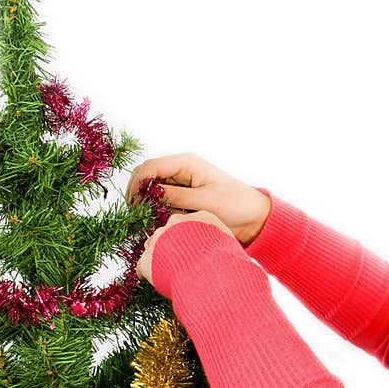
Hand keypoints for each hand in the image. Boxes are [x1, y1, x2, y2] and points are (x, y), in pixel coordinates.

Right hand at [125, 153, 270, 245]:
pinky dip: (159, 212)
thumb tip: (148, 195)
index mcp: (187, 164)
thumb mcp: (204, 201)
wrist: (256, 219)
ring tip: (147, 221)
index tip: (132, 204)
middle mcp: (182, 171)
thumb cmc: (237, 205)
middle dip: (138, 194)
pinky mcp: (186, 200)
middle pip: (147, 177)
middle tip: (136, 215)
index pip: (150, 167)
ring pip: (153, 191)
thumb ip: (175, 197)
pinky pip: (164, 203)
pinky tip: (159, 224)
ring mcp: (183, 185)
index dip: (136, 184)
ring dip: (148, 205)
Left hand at [136, 210, 233, 286]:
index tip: (192, 249)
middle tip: (181, 262)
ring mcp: (161, 238)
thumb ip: (220, 242)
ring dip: (158, 258)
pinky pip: (142, 266)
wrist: (214, 275)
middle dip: (171, 246)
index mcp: (201, 217)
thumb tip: (226, 251)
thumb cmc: (229, 263)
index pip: (189, 223)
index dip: (189, 238)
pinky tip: (151, 281)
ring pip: (153, 246)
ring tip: (169, 273)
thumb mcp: (230, 245)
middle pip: (169, 232)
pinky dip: (146, 274)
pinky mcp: (148, 257)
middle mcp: (178, 222)